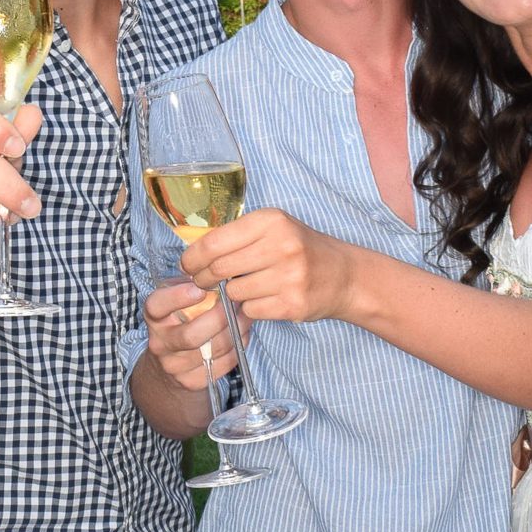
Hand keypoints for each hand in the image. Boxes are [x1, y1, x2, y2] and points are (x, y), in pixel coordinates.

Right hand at [142, 277, 234, 391]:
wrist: (167, 365)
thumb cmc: (178, 322)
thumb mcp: (175, 302)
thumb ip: (190, 287)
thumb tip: (221, 274)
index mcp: (154, 318)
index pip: (157, 306)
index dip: (177, 297)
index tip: (199, 288)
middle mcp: (160, 343)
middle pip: (191, 335)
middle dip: (219, 319)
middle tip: (236, 303)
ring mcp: (175, 366)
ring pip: (212, 351)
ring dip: (235, 332)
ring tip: (246, 316)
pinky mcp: (192, 381)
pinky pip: (221, 364)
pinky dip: (236, 348)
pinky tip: (241, 334)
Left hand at [178, 208, 354, 322]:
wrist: (344, 276)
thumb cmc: (299, 249)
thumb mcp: (272, 229)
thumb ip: (236, 236)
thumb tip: (192, 253)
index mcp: (271, 221)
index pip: (214, 242)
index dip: (192, 258)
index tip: (187, 265)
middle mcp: (282, 246)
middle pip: (219, 268)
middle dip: (204, 278)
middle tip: (203, 281)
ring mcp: (290, 277)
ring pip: (234, 292)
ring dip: (232, 293)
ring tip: (247, 286)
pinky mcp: (293, 305)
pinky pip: (250, 310)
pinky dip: (250, 308)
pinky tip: (265, 298)